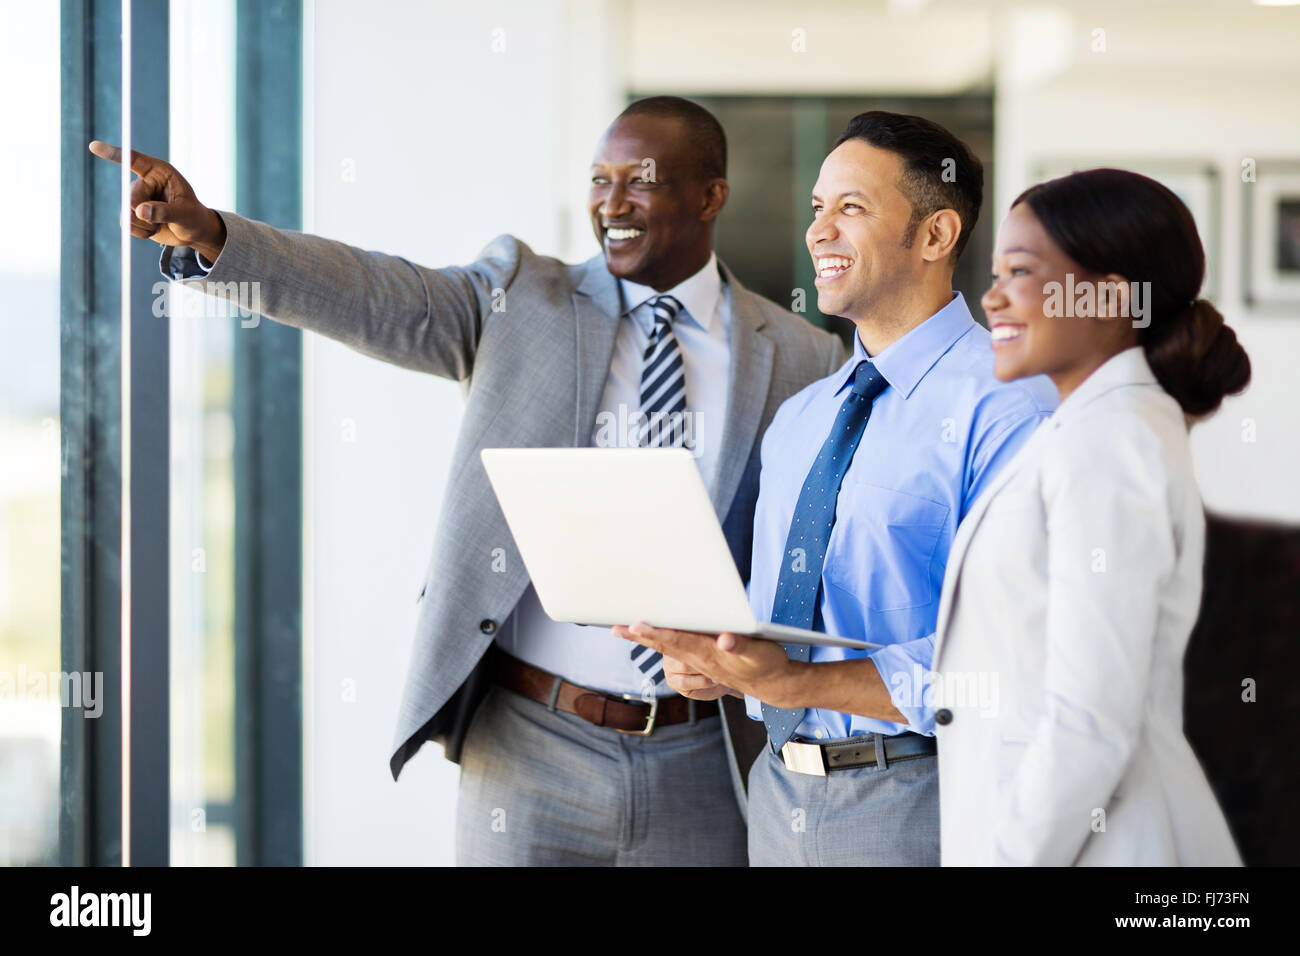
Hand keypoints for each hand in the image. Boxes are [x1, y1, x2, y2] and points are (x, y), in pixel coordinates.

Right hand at [88, 141, 226, 259]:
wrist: (192, 232)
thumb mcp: (185, 214)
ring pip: (127, 213)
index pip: (134, 160)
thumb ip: (165, 212)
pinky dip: (140, 232)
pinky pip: (127, 224)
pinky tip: (153, 230)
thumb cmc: (193, 217)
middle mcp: (145, 181)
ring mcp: (136, 197)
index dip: (114, 153)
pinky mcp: (132, 213)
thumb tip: (139, 211)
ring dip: (143, 225)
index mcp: (159, 172)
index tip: (94, 146)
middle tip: (160, 221)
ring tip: (159, 225)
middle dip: (143, 214)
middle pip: (130, 197)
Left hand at [612, 623, 806, 707]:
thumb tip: (724, 640)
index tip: (636, 626)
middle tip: (616, 628)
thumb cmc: (766, 664)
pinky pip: (675, 655)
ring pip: (667, 651)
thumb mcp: (758, 652)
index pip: (677, 642)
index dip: (656, 633)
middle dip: (641, 637)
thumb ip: (740, 646)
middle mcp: (699, 660)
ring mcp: (699, 663)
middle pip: (665, 646)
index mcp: (709, 655)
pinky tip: (649, 638)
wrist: (772, 684)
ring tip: (625, 631)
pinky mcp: (702, 663)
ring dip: (646, 641)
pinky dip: (660, 644)